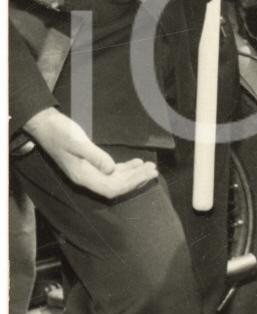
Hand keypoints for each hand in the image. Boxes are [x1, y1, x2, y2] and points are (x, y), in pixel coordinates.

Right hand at [23, 107, 157, 198]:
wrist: (45, 125)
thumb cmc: (60, 132)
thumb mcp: (78, 142)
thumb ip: (95, 156)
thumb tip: (112, 170)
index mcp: (83, 176)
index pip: (111, 188)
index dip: (130, 184)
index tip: (145, 174)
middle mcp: (87, 178)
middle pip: (116, 186)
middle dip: (136, 179)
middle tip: (154, 170)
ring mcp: (88, 171)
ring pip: (115, 179)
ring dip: (133, 174)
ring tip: (149, 167)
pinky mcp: (90, 163)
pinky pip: (111, 171)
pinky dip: (125, 168)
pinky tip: (136, 163)